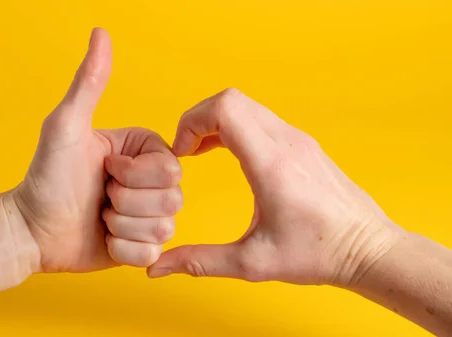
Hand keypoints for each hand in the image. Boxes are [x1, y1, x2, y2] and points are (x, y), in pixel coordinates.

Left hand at [10, 28, 182, 272]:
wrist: (32, 229)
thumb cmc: (45, 177)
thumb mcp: (66, 126)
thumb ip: (89, 82)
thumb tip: (101, 33)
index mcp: (144, 152)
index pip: (172, 169)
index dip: (136, 176)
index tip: (105, 172)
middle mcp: (152, 182)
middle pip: (174, 200)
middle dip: (127, 203)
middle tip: (100, 195)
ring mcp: (149, 214)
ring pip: (164, 228)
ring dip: (122, 225)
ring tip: (99, 215)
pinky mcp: (142, 245)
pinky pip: (151, 254)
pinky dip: (121, 250)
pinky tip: (103, 237)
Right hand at [148, 89, 404, 285]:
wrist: (368, 250)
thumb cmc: (318, 255)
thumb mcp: (252, 263)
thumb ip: (200, 262)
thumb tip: (158, 266)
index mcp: (272, 164)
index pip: (225, 108)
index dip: (192, 122)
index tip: (181, 153)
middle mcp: (287, 142)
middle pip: (231, 99)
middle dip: (198, 119)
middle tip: (185, 151)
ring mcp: (298, 140)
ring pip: (246, 106)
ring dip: (216, 121)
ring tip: (200, 152)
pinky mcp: (304, 145)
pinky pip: (261, 118)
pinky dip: (235, 127)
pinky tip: (229, 154)